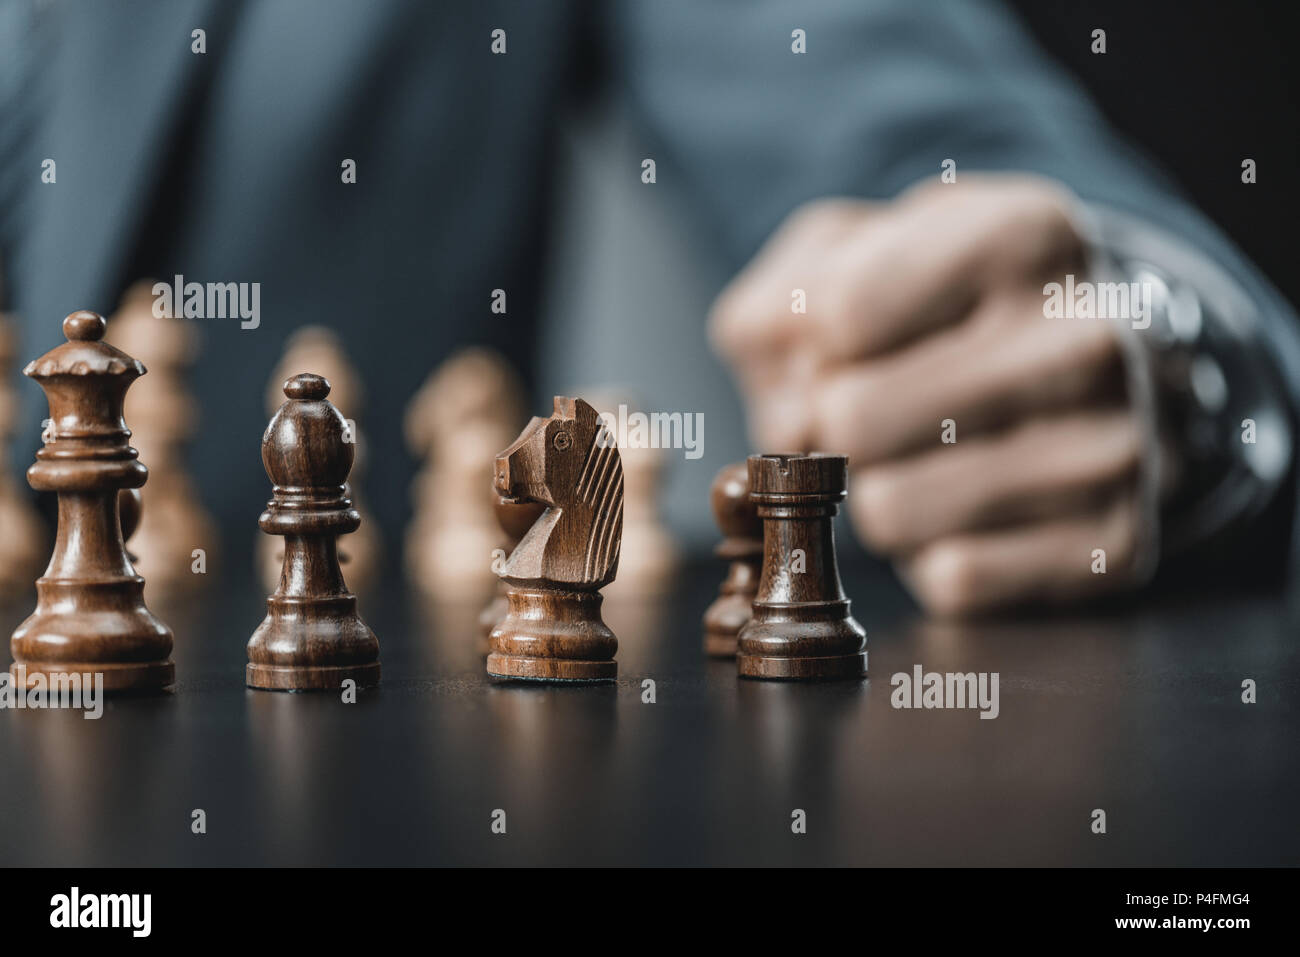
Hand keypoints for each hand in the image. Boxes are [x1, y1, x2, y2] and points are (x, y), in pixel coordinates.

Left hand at [710, 175, 1157, 616]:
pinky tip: (973, 508)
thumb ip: (786, 297)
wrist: (1122, 359)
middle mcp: (1083, 338)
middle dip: (835, 426)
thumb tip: (787, 413)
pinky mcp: (1112, 544)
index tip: (840, 347)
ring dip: (879, 495)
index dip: (810, 346)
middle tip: (873, 413)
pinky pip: (949, 580)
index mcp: (1022, 235)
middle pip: (853, 420)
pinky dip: (932, 555)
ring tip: (927, 455)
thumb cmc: (961, 298)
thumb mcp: (866, 247)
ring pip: (889, 512)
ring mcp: (1111, 446)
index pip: (839, 315)